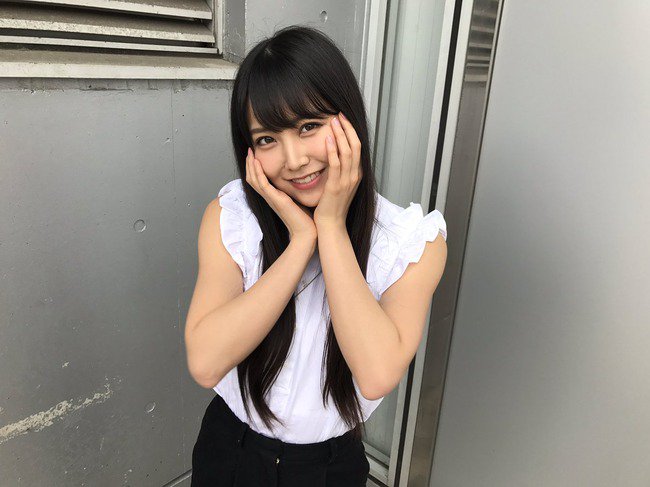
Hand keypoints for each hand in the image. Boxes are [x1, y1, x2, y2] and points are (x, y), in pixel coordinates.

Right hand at [245, 147, 317, 241]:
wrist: (307, 233)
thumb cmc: (305, 219)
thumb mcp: (298, 201)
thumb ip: (295, 191)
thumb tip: (302, 180)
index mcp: (274, 197)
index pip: (259, 180)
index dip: (255, 168)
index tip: (256, 155)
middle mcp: (270, 197)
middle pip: (252, 179)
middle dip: (249, 164)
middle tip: (249, 150)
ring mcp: (271, 199)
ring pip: (254, 180)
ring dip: (251, 165)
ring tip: (250, 153)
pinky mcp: (275, 200)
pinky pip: (262, 184)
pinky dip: (258, 172)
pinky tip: (257, 162)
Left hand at [313, 112, 362, 229]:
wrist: (331, 225)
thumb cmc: (332, 207)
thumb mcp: (340, 185)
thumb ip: (340, 171)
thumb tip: (334, 155)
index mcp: (357, 174)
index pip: (357, 148)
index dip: (351, 132)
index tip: (343, 120)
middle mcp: (355, 176)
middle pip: (355, 146)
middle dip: (347, 128)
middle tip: (339, 115)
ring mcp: (347, 181)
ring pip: (347, 152)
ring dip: (340, 135)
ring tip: (333, 121)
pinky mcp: (336, 186)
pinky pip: (336, 165)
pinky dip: (332, 151)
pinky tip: (327, 139)